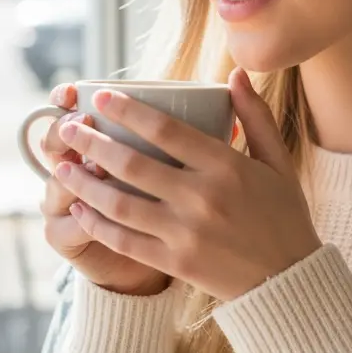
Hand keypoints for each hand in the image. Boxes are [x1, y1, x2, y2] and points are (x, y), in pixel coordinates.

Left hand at [53, 68, 321, 300]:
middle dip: (92, 142)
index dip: (128, 111)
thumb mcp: (277, 161)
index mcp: (226, 167)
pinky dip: (97, 223)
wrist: (290, 280)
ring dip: (84, 182)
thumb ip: (254, 116)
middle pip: (133, 164)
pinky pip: (124, 241)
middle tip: (67, 128)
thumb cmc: (284, 215)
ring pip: (120, 204)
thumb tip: (236, 73)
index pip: (167, 130)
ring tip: (61, 165)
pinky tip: (79, 207)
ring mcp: (185, 233)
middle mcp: (202, 198)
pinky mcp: (175, 263)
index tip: (100, 97)